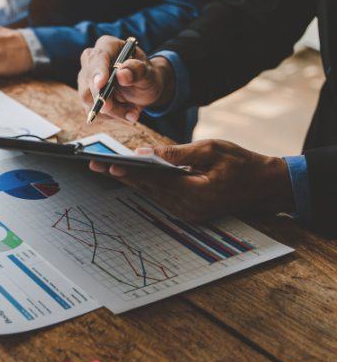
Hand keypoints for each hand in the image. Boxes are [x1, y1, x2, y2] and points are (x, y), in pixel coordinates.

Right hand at [78, 35, 175, 122]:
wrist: (143, 88)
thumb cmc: (145, 76)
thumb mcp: (149, 73)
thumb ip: (137, 71)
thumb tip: (122, 74)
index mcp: (107, 46)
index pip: (98, 58)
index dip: (98, 71)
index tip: (101, 84)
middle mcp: (92, 60)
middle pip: (88, 80)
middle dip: (102, 97)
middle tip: (117, 109)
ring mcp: (86, 78)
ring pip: (89, 99)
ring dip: (112, 110)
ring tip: (133, 111)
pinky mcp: (86, 95)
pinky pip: (93, 110)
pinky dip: (111, 116)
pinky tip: (126, 112)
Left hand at [89, 140, 294, 221]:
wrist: (265, 186)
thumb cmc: (242, 163)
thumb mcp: (212, 149)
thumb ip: (178, 152)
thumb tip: (148, 151)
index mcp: (195, 192)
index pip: (154, 180)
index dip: (130, 171)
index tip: (108, 164)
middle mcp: (188, 207)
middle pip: (147, 189)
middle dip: (121, 176)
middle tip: (95, 165)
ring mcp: (188, 212)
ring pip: (151, 194)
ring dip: (129, 181)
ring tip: (105, 168)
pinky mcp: (188, 211)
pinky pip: (161, 197)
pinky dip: (145, 185)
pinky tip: (130, 175)